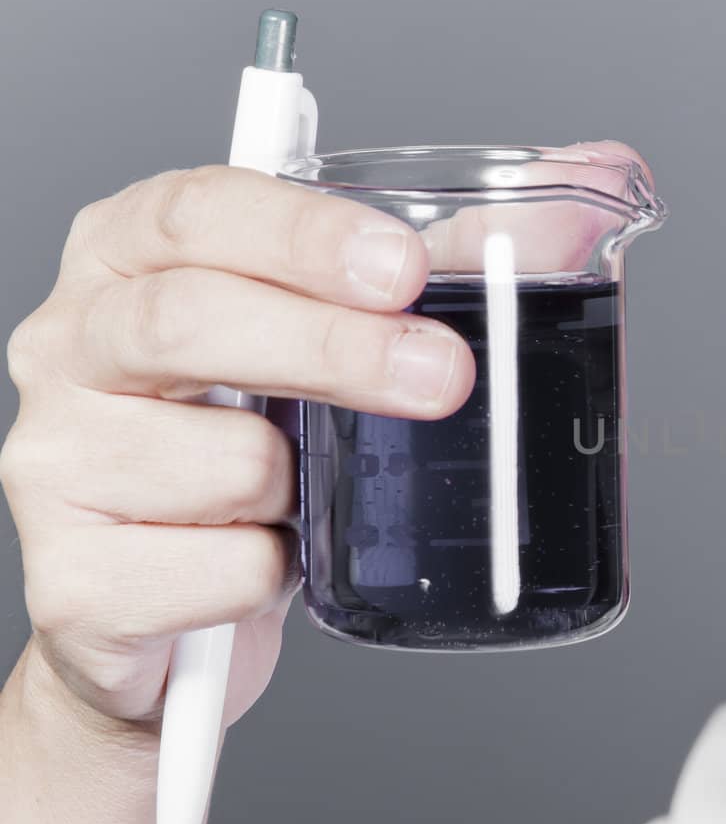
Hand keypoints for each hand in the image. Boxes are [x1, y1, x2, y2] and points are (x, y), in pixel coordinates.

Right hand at [0, 163, 473, 736]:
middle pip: (190, 320)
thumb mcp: (335, 341)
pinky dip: (278, 574)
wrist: (174, 620)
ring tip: (309, 494)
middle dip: (337, 348)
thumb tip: (572, 203)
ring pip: (228, 461)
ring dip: (311, 488)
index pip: (197, 211)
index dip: (305, 234)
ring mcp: (55, 463)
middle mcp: (72, 347)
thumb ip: (441, 264)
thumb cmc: (253, 453)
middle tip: (442, 375)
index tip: (404, 266)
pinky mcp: (75, 581)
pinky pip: (227, 570)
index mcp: (128, 263)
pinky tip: (267, 561)